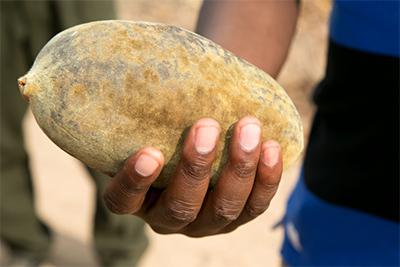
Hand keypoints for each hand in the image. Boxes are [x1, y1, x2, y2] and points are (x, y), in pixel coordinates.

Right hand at [103, 116, 282, 236]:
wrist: (203, 133)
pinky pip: (255, 205)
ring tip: (249, 127)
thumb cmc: (167, 126)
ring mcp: (206, 221)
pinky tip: (272, 147)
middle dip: (195, 167)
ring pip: (223, 209)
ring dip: (238, 168)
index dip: (135, 182)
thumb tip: (138, 67)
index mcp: (138, 198)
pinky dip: (266, 177)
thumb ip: (142, 110)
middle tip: (207, 126)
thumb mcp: (148, 121)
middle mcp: (170, 216)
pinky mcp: (239, 216)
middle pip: (180, 207)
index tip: (150, 152)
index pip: (124, 200)